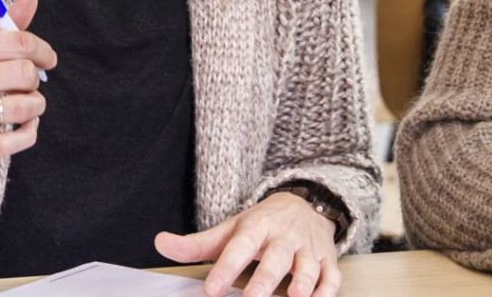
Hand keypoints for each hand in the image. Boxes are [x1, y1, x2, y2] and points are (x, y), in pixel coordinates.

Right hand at [0, 0, 55, 160]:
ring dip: (35, 106)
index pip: (17, 43)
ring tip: (29, 104)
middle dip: (35, 79)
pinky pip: (7, 143)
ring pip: (21, 108)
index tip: (47, 59)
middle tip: (29, 83)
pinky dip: (28, 134)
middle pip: (23, 74)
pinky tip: (26, 126)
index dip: (42, 51)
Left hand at [154, 192, 341, 296]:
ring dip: (303, 281)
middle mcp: (285, 237)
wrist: (306, 203)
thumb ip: (196, 243)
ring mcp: (309, 249)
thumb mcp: (230, 229)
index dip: (227, 267)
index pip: (241, 246)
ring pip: (308, 266)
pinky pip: (332, 276)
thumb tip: (159, 243)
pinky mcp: (328, 260)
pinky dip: (327, 289)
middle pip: (277, 257)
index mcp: (258, 226)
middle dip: (266, 278)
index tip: (212, 289)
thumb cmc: (262, 224)